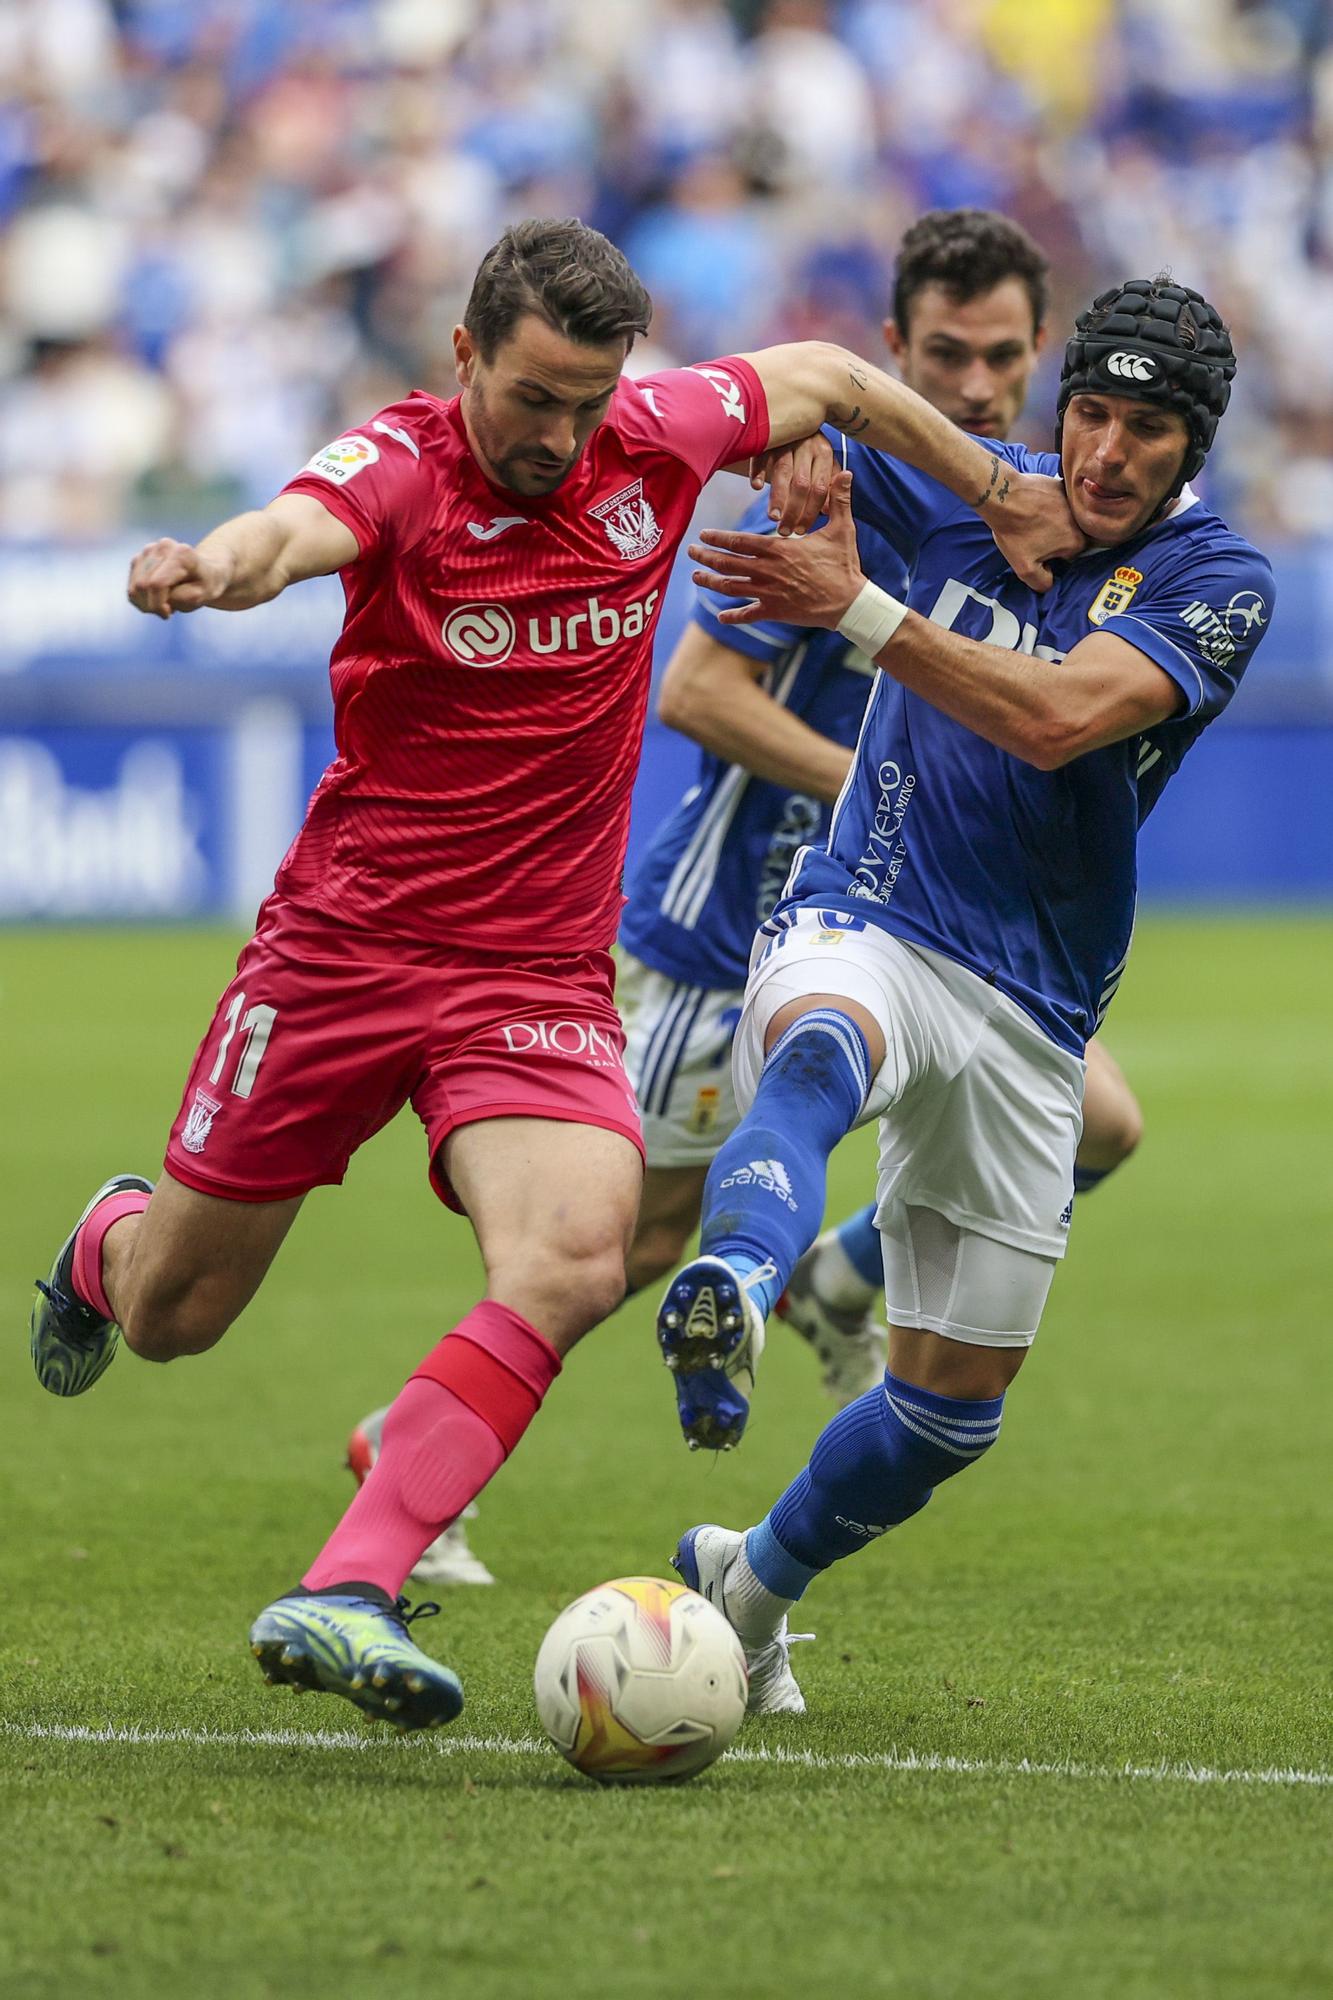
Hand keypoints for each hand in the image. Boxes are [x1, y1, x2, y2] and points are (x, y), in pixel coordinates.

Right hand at [127, 538, 233, 618]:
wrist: (204, 570)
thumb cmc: (205, 584)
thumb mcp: (202, 596)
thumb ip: (180, 598)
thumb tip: (157, 598)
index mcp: (182, 554)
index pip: (156, 584)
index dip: (158, 605)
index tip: (168, 614)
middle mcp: (163, 547)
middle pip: (142, 586)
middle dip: (152, 605)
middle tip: (168, 610)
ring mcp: (149, 550)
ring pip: (134, 588)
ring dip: (146, 603)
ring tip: (164, 604)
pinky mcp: (139, 558)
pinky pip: (132, 587)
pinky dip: (141, 599)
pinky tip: (156, 598)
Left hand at [693, 467, 864, 627]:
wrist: (849, 602)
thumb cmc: (844, 565)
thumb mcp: (843, 529)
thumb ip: (839, 500)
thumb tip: (847, 471)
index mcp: (779, 549)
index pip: (740, 541)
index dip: (719, 538)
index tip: (703, 535)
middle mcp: (768, 571)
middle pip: (728, 563)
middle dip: (706, 557)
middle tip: (690, 552)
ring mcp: (769, 592)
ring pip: (732, 587)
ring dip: (711, 582)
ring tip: (696, 577)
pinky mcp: (775, 611)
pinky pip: (749, 614)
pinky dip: (733, 616)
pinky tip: (720, 616)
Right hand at [748, 431, 837, 535]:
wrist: (794, 406)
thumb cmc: (807, 446)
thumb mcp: (823, 460)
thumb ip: (827, 483)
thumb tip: (827, 511)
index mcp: (824, 453)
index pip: (820, 488)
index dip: (811, 511)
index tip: (802, 530)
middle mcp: (807, 445)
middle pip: (802, 484)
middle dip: (794, 511)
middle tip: (784, 531)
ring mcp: (787, 439)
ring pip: (783, 472)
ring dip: (777, 498)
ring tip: (773, 518)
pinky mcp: (767, 435)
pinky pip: (762, 454)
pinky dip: (758, 470)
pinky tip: (756, 487)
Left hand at [984, 469, 1085, 590]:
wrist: (1002, 496)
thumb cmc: (1014, 532)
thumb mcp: (1025, 569)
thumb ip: (1042, 583)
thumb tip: (1051, 583)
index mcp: (1077, 542)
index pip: (1070, 557)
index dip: (1052, 558)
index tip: (1037, 551)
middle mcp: (1081, 520)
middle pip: (1069, 537)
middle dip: (1054, 540)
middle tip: (1032, 535)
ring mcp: (1073, 500)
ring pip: (1065, 519)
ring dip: (1051, 522)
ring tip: (1031, 520)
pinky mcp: (1063, 485)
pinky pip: (1059, 501)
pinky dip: (1049, 505)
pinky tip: (1032, 506)